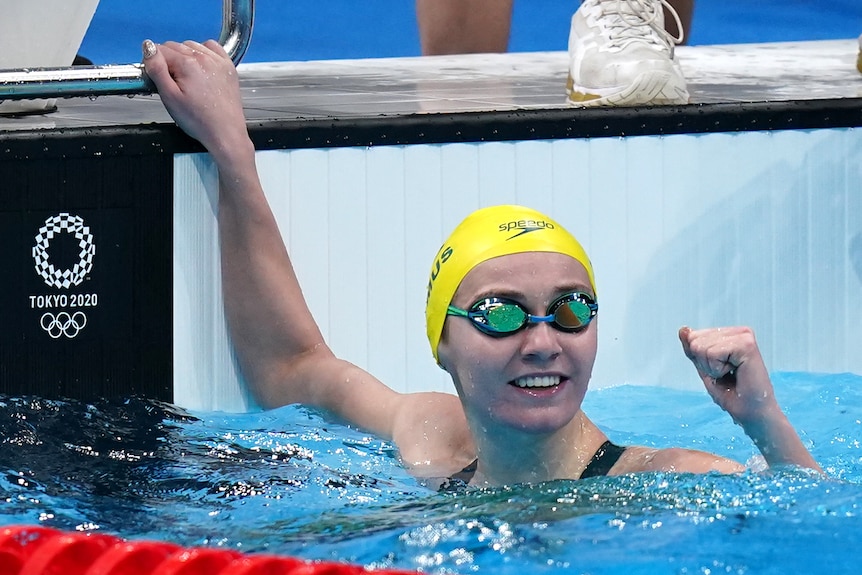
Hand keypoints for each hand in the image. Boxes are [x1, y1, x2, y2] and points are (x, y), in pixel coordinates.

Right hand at [141, 39, 250, 163]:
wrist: (226, 133)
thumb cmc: (199, 120)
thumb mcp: (169, 97)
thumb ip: (156, 69)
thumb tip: (148, 46)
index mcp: (187, 63)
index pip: (160, 49)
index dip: (155, 63)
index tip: (159, 78)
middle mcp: (204, 57)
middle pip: (175, 46)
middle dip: (169, 60)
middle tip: (173, 83)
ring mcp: (218, 60)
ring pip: (191, 45)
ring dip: (185, 56)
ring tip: (187, 79)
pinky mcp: (228, 66)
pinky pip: (211, 47)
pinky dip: (203, 52)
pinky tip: (201, 67)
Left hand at [678, 326, 778, 424]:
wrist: (751, 413)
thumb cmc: (731, 393)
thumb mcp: (705, 367)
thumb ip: (693, 348)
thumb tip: (683, 329)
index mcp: (731, 334)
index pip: (693, 337)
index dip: (700, 359)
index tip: (720, 371)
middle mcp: (739, 332)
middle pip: (695, 340)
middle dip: (705, 364)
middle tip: (726, 375)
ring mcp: (744, 336)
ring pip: (701, 347)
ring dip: (712, 368)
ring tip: (732, 375)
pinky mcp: (746, 344)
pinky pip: (712, 353)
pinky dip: (717, 369)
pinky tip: (736, 373)